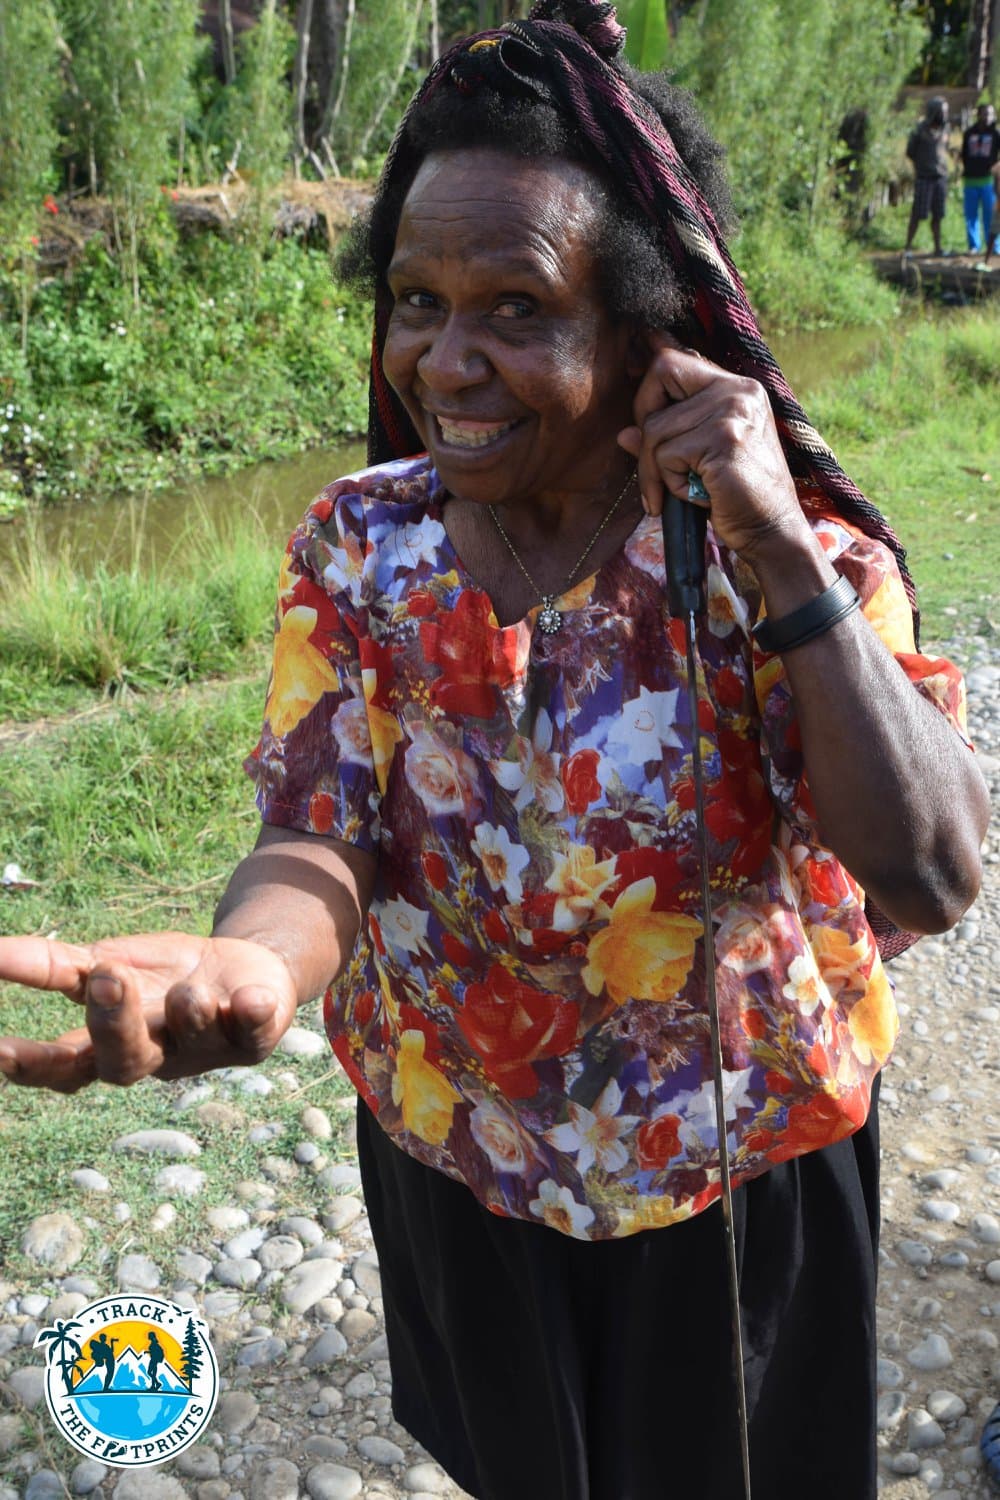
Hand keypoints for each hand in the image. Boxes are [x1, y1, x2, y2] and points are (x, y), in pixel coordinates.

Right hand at [0, 932, 297, 1092]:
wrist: (248, 971)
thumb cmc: (165, 975)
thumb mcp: (105, 962)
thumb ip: (51, 966)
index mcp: (108, 1044)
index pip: (63, 1064)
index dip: (32, 1064)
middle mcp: (154, 1055)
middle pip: (124, 1061)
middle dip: (113, 1023)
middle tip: (107, 978)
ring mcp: (205, 1049)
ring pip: (192, 1038)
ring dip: (188, 1009)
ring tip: (191, 990)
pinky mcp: (254, 1038)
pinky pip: (255, 1029)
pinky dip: (253, 1013)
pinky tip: (250, 1000)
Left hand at [617, 333, 808, 561]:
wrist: (771, 530)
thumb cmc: (735, 496)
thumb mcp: (698, 461)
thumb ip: (666, 439)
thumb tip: (623, 433)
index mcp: (736, 387)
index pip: (675, 359)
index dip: (649, 386)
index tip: (642, 418)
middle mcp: (738, 390)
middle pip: (659, 374)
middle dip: (645, 423)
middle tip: (655, 467)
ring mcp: (733, 410)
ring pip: (656, 428)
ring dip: (658, 470)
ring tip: (687, 488)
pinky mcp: (724, 438)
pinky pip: (666, 456)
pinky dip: (672, 484)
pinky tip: (699, 495)